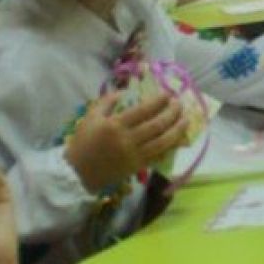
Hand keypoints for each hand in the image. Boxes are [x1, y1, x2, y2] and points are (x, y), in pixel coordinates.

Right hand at [65, 85, 195, 193]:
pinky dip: (170, 147)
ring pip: (162, 142)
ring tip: (186, 120)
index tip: (167, 94)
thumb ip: (107, 101)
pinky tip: (178, 138)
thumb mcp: (90, 116)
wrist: (78, 172)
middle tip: (179, 104)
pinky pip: (158, 155)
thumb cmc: (83, 142)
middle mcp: (128, 140)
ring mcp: (134, 155)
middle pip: (157, 125)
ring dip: (177, 130)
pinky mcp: (137, 166)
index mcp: (115, 125)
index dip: (158, 102)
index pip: (143, 110)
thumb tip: (125, 92)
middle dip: (172, 113)